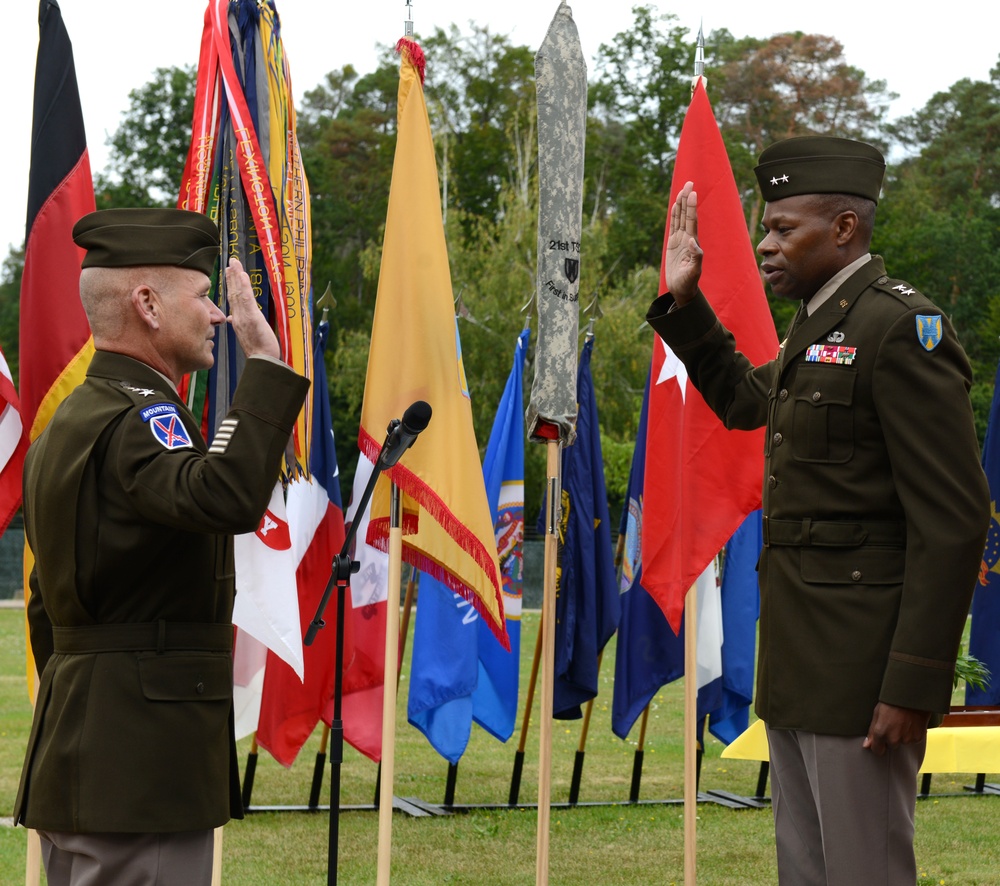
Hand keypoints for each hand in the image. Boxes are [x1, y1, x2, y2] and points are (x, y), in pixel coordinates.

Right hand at [225, 258, 280, 359]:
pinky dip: (244, 287)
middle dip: (232, 276)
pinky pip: (247, 300)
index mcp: (238, 319)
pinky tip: (242, 275)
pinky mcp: (252, 318)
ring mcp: (244, 317)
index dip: (231, 284)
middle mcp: (238, 317)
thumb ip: (239, 324)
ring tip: (235, 264)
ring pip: (238, 294)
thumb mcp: (247, 334)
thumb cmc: (257, 349)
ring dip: (237, 277)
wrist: (262, 361)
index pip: (233, 298)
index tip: (229, 272)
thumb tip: (230, 318)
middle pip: (233, 293)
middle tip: (231, 262)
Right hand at [664, 181, 703, 304]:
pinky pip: (674, 226)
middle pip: (687, 215)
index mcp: (692, 243)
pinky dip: (674, 215)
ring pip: (680, 218)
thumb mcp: (693, 272)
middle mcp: (687, 239)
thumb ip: (696, 257)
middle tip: (689, 183)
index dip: (691, 207)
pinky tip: (674, 206)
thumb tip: (692, 241)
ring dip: (681, 204)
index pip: (692, 221)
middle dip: (687, 199)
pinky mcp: (673, 244)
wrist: (682, 290)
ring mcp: (680, 240)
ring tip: (683, 189)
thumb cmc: (688, 283)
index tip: (692, 193)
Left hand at [862, 703, 929, 755]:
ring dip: (902, 736)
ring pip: (902, 742)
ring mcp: (906, 740)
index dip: (878, 746)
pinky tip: (910, 723)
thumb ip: (872, 731)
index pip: (877, 750)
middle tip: (893, 724)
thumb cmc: (891, 702)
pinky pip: (912, 740)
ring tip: (903, 722)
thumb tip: (867, 745)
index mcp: (881, 733)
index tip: (879, 741)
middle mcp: (894, 739)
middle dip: (891, 739)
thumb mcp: (877, 713)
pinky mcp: (918, 738)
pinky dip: (911, 734)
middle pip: (891, 746)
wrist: (911, 697)